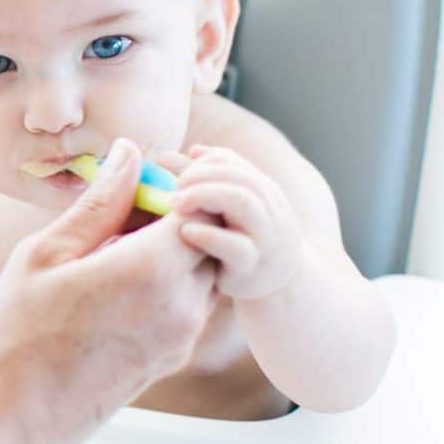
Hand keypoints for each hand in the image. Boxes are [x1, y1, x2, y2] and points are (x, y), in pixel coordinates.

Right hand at [0, 140, 215, 443]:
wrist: (11, 427)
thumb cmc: (13, 341)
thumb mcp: (43, 256)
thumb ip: (97, 204)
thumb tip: (128, 155)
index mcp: (151, 270)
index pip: (196, 204)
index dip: (169, 187)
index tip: (128, 187)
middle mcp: (180, 305)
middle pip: (205, 238)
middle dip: (171, 218)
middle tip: (116, 215)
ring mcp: (179, 338)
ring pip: (199, 273)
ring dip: (166, 253)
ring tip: (106, 252)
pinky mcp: (169, 360)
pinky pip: (185, 305)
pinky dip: (161, 285)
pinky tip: (107, 288)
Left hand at [166, 146, 305, 299]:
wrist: (277, 286)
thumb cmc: (241, 242)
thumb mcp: (224, 212)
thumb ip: (197, 184)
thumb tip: (166, 156)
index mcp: (261, 190)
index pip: (232, 163)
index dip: (201, 163)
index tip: (174, 172)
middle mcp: (269, 209)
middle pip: (238, 177)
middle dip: (200, 177)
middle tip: (172, 189)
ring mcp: (265, 238)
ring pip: (243, 202)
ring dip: (204, 196)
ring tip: (174, 204)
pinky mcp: (252, 267)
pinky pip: (235, 246)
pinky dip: (207, 235)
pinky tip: (185, 231)